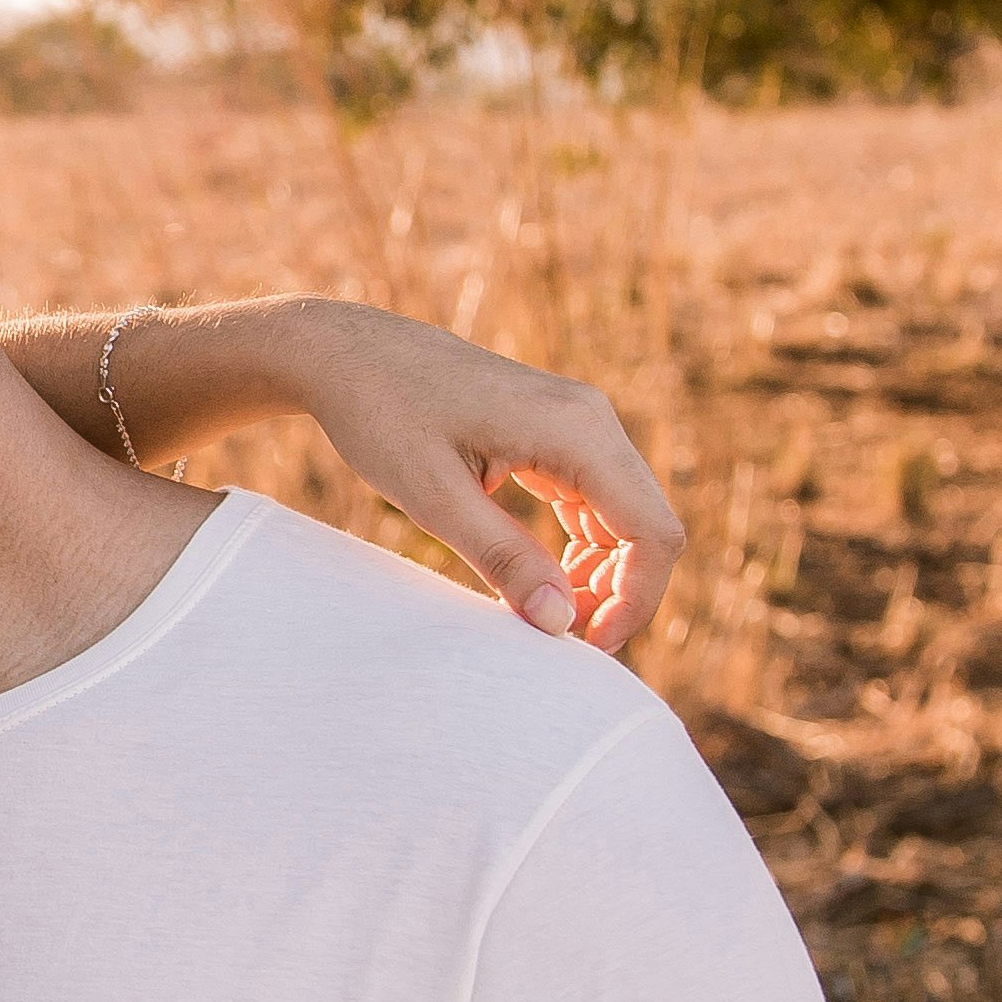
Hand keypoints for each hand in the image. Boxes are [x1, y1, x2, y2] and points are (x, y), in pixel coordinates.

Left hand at [198, 298, 683, 654]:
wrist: (348, 354)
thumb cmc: (383, 415)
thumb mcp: (436, 497)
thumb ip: (503, 558)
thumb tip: (560, 624)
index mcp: (576, 429)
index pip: (652, 531)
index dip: (635, 600)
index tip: (585, 646)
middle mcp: (591, 419)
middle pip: (648, 526)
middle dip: (619, 593)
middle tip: (559, 638)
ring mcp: (577, 422)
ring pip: (625, 517)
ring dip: (600, 574)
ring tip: (544, 614)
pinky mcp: (555, 432)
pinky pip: (594, 500)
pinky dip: (579, 547)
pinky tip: (539, 579)